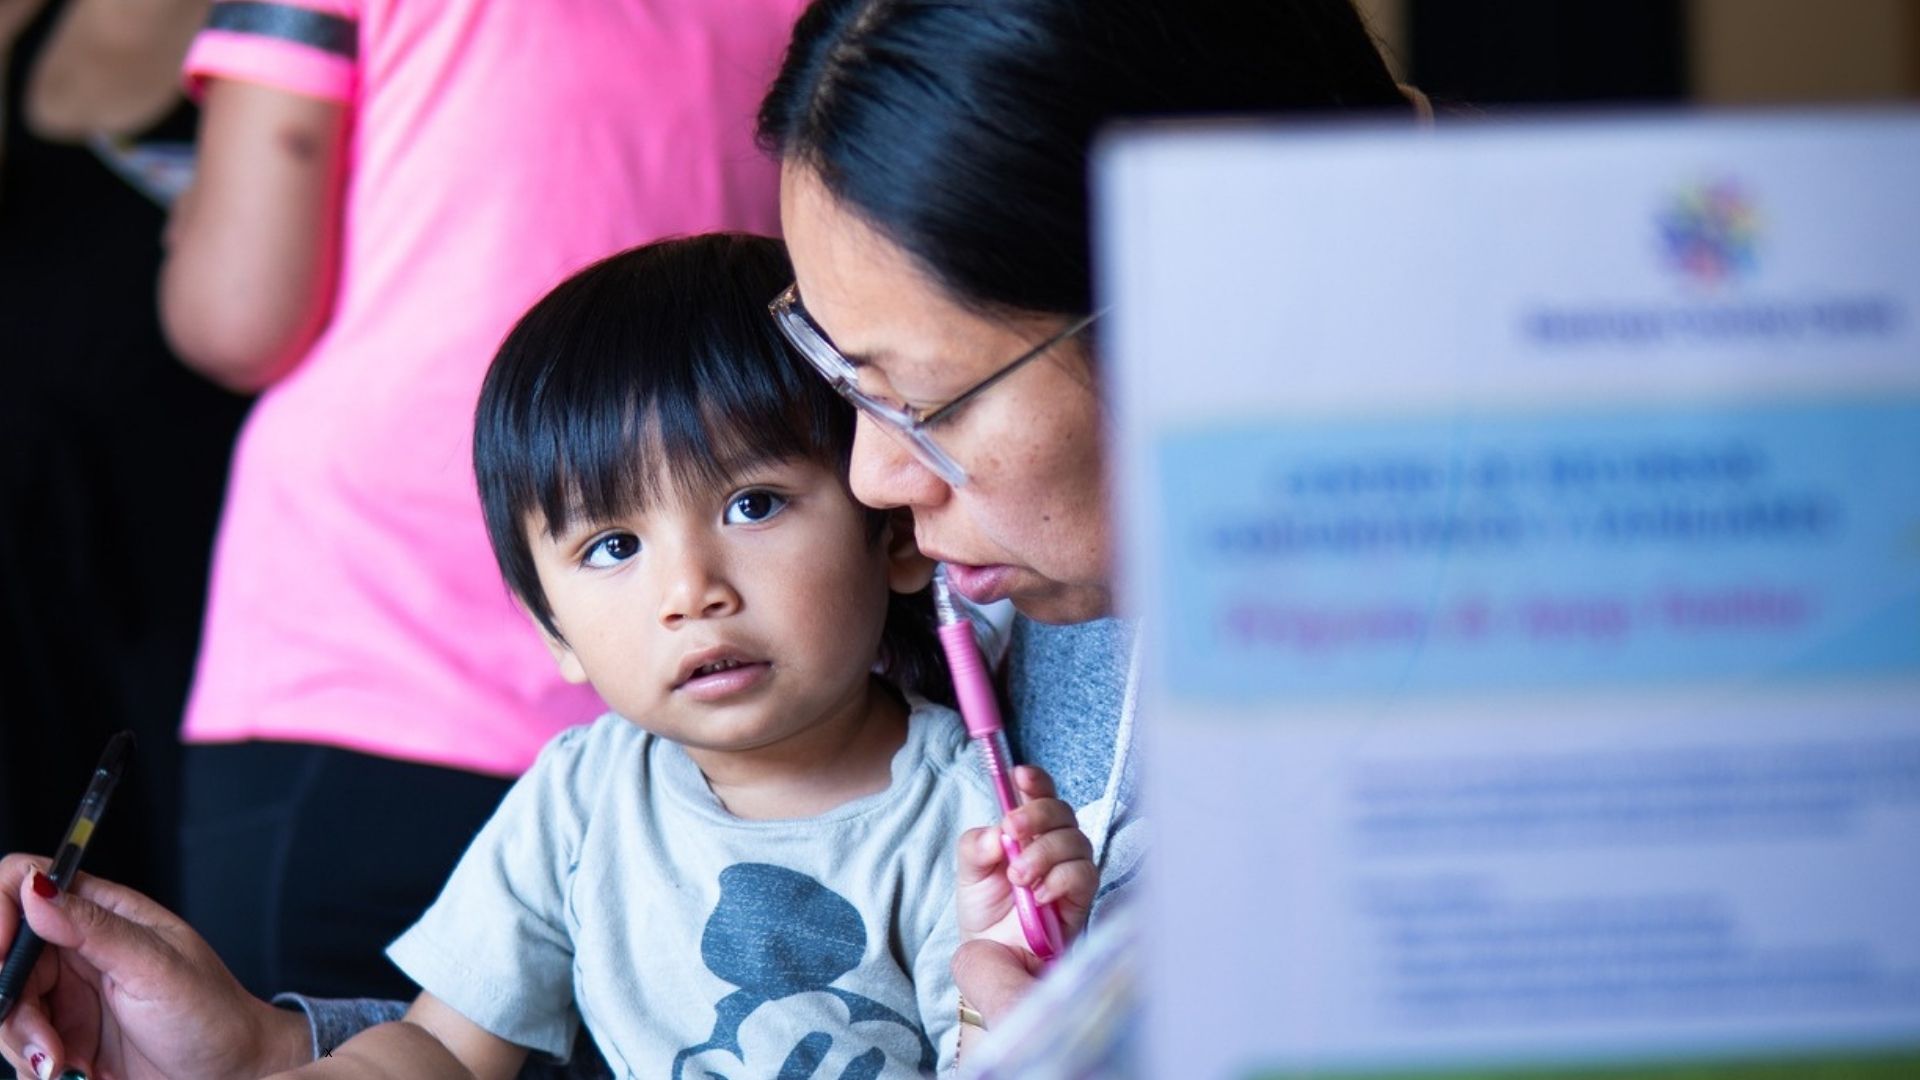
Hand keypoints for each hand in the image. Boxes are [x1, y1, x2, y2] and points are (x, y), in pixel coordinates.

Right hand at [0, 854, 311, 1079]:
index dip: (1, 910)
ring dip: (24, 1041)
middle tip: (45, 1040)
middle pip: (3, 955)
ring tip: (66, 1064)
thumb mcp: (156, 967)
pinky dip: (33, 1065)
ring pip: (5, 1006)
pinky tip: (73, 1073)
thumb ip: (95, 928)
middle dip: (10, 1001)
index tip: (2, 956)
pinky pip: (20, 1047)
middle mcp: (76, 948)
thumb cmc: (211, 1013)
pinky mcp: (62, 1036)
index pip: (25, 882)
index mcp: (101, 912)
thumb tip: (38, 889)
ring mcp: (65, 994)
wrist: (230, 1073)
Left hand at [952, 766, 1096, 1024]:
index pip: (1040, 793)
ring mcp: (1070, 868)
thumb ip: (975, 847)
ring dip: (1044, 852)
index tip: (1021, 776)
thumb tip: (996, 833)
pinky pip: (1083, 875)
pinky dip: (1059, 879)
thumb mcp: (969, 874)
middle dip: (1036, 815)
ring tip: (1018, 876)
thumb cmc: (985, 909)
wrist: (993, 955)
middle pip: (1061, 811)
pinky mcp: (1082, 897)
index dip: (1035, 780)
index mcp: (1027, 829)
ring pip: (1074, 840)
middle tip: (1010, 831)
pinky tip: (1038, 894)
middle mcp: (1054, 843)